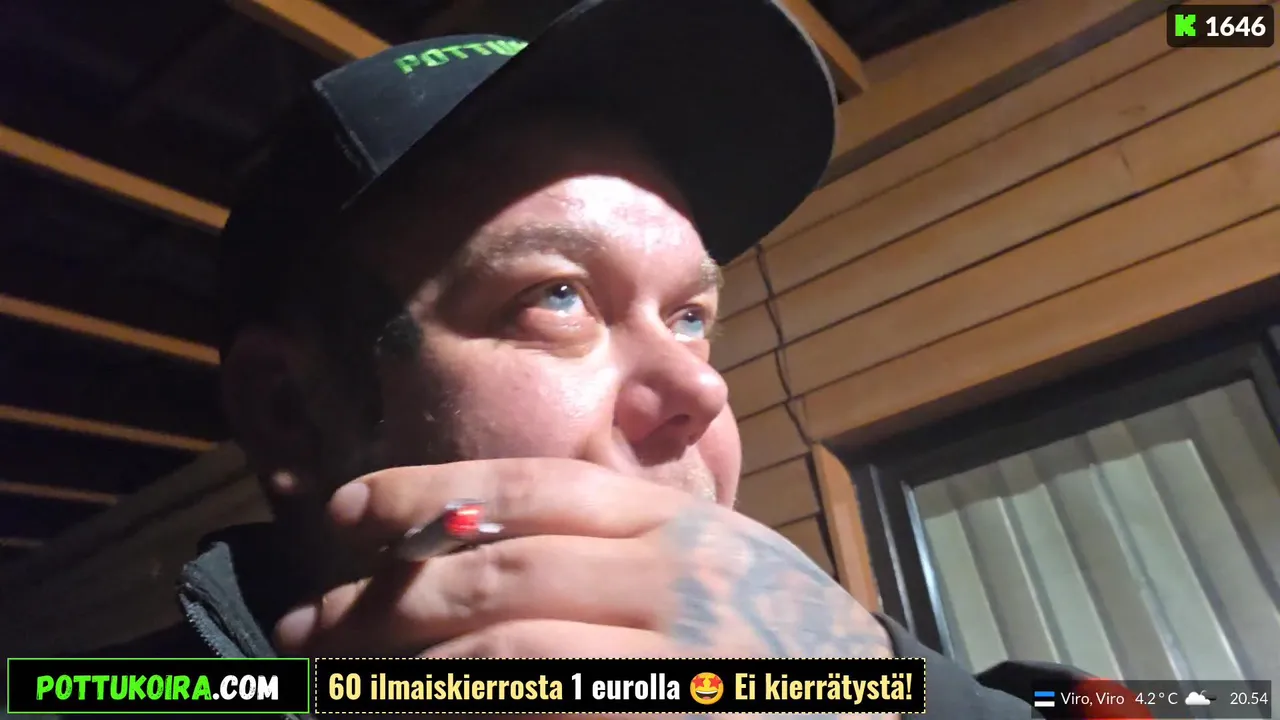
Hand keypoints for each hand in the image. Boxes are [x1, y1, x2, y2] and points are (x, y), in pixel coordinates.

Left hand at [273, 457, 891, 661]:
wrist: (880, 713)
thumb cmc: (785, 637)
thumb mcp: (719, 557)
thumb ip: (623, 535)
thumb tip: (481, 530)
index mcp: (676, 521)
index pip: (529, 486)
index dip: (427, 492)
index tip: (344, 511)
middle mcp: (673, 576)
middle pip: (499, 564)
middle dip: (387, 592)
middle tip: (309, 620)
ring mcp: (676, 658)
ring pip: (507, 644)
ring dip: (406, 662)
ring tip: (336, 676)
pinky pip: (545, 712)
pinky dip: (472, 712)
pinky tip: (422, 712)